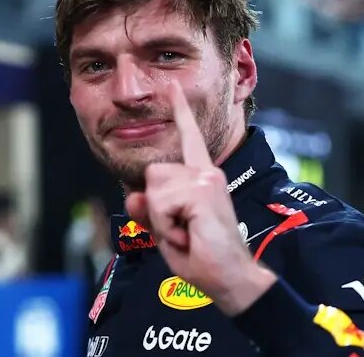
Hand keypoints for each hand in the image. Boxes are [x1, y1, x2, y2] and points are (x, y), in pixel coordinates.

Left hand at [126, 81, 276, 315]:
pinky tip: (189, 234)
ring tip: (186, 232)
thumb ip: (149, 211)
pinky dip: (167, 226)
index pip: (188, 139)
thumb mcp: (167, 231)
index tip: (173, 86)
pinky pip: (161, 204)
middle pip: (153, 174)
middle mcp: (205, 172)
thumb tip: (134, 197)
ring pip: (154, 190)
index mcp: (200, 178)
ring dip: (162, 220)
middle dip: (156, 208)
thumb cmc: (202, 255)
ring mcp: (206, 178)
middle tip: (181, 229)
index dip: (180, 112)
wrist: (229, 277)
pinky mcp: (202, 189)